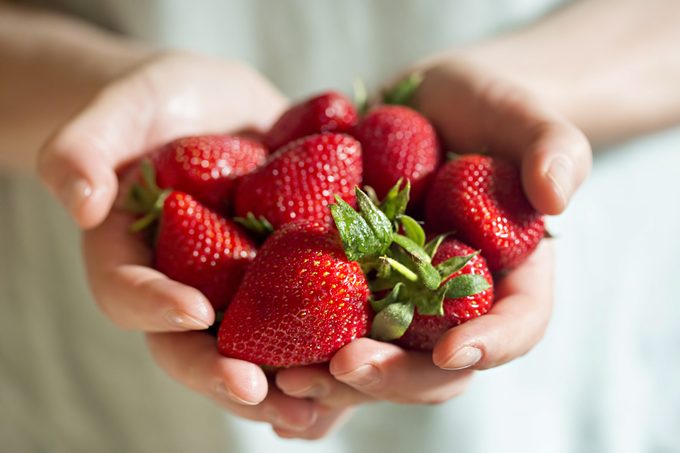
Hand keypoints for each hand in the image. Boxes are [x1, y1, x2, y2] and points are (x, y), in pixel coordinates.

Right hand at [37, 52, 345, 431]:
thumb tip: (78, 199)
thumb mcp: (118, 110)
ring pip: (254, 352)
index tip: (194, 312)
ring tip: (320, 404)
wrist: (217, 107)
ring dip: (285, 384)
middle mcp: (185, 288)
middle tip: (261, 393)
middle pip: (195, 347)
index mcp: (132, 259)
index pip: (129, 293)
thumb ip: (83, 148)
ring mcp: (238, 290)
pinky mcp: (287, 278)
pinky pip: (306, 321)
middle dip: (227, 375)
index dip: (155, 307)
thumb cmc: (156, 105)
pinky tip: (362, 367)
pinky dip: (329, 349)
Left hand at [273, 54, 589, 435]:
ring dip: (333, 381)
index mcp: (507, 277)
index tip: (457, 352)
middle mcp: (450, 304)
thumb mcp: (525, 117)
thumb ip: (552, 147)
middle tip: (345, 368)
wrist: (428, 107)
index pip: (516, 324)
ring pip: (374, 361)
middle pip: (432, 364)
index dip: (492, 345)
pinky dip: (297, 356)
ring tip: (288, 380)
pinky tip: (264, 371)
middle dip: (391, 376)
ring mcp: (396, 300)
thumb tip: (558, 195)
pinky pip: (326, 332)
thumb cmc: (486, 111)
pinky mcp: (349, 286)